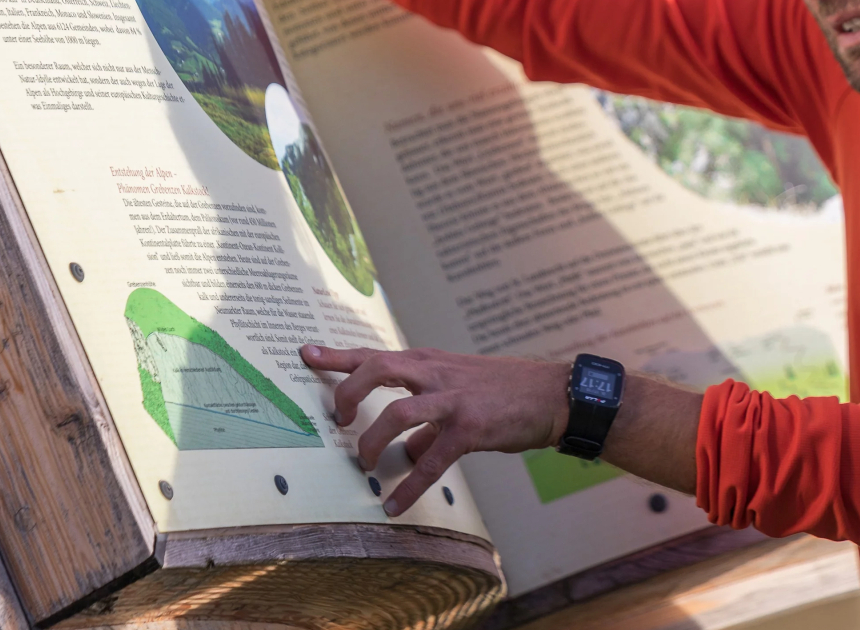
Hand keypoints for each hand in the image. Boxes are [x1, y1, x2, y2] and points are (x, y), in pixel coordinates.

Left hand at [303, 344, 567, 517]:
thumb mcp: (460, 391)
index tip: (305, 353)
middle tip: (337, 420)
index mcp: (429, 361)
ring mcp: (453, 399)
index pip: (375, 353)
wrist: (554, 396)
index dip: (337, 355)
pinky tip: (395, 505)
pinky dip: (410, 487)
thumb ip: (427, 419)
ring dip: (373, 441)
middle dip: (347, 393)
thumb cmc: (506, 391)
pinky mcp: (470, 428)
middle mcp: (436, 373)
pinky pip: (431, 461)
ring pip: (398, 411)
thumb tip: (407, 454)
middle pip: (377, 369)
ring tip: (366, 464)